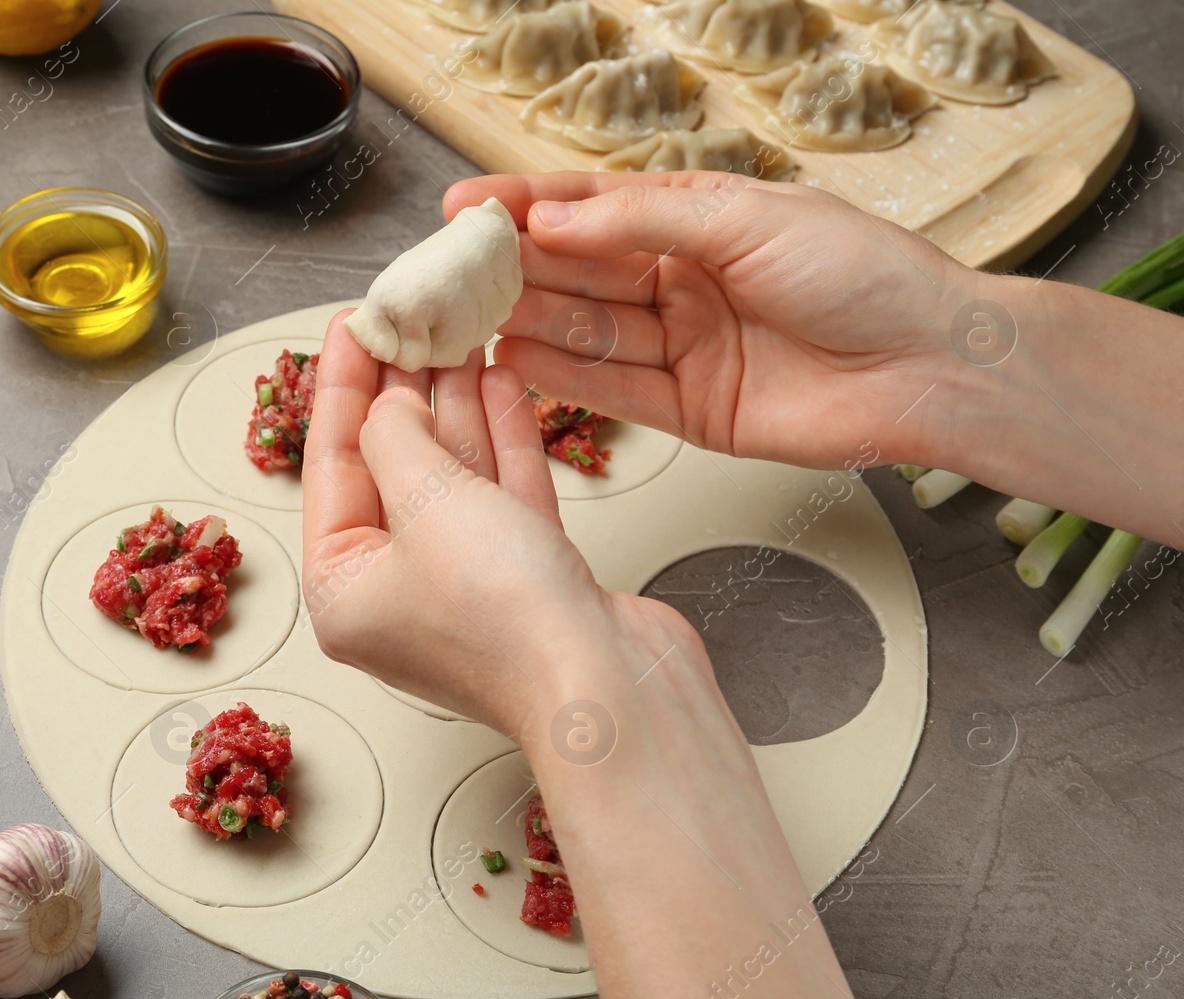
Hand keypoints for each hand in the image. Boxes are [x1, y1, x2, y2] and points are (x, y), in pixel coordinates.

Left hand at [302, 310, 881, 998]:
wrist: (608, 690)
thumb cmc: (506, 619)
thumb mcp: (427, 502)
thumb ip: (398, 437)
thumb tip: (387, 404)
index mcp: (344, 587)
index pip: (331, 462)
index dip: (342, 382)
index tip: (357, 320)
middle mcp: (399, 589)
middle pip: (393, 462)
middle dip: (406, 384)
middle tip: (413, 312)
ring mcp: (466, 584)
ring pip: (454, 473)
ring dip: (458, 400)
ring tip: (460, 327)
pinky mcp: (529, 577)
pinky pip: (503, 494)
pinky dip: (502, 438)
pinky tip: (501, 380)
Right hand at [445, 172, 976, 469]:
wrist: (931, 366)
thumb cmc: (865, 276)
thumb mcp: (747, 222)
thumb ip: (642, 224)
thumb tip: (553, 223)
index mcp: (699, 222)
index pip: (592, 209)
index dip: (524, 206)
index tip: (463, 209)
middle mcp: (683, 283)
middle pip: (578, 273)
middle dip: (512, 269)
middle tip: (447, 271)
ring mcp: (683, 347)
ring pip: (586, 331)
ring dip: (526, 322)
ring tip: (466, 318)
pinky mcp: (690, 410)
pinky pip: (613, 390)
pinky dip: (563, 376)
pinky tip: (515, 362)